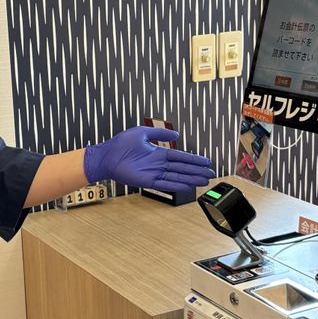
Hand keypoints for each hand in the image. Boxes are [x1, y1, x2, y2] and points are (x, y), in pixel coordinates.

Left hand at [83, 126, 214, 191]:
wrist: (106, 155)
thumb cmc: (120, 144)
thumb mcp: (142, 132)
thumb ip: (159, 133)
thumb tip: (175, 134)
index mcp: (158, 153)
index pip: (180, 156)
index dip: (194, 159)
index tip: (206, 161)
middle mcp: (158, 164)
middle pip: (182, 168)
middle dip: (197, 171)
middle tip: (211, 174)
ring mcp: (154, 173)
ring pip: (177, 177)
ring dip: (191, 179)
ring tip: (204, 181)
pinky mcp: (147, 181)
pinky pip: (165, 185)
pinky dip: (176, 185)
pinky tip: (187, 186)